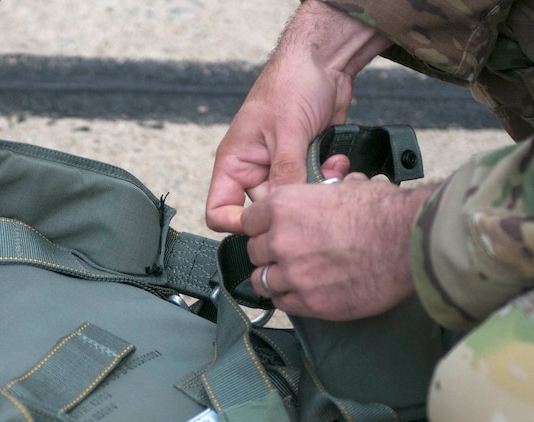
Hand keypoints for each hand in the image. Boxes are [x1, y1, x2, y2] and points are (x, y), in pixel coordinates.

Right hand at [205, 0, 388, 232]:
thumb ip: (286, 173)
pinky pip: (314, 186)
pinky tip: (338, 161)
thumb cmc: (291, 83)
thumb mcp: (287, 131)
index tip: (265, 223)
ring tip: (331, 168)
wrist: (323, 62)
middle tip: (313, 187)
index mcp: (234, 164)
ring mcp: (280, 168)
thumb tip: (284, 211)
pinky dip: (329, 178)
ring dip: (315, 189)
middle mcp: (254, 170)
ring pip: (293, 201)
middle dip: (291, 203)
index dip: (238, 223)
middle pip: (265, 211)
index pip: (219, 211)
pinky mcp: (304, 164)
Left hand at [241, 175, 437, 319]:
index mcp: (284, 206)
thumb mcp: (346, 187)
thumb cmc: (385, 211)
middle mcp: (280, 240)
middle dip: (268, 252)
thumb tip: (328, 188)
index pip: (248, 220)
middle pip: (254, 251)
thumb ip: (321, 195)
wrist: (411, 241)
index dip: (261, 226)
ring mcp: (292, 274)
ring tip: (295, 275)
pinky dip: (289, 298)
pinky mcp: (309, 302)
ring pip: (262, 280)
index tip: (270, 231)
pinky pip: (282, 303)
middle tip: (289, 253)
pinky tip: (305, 291)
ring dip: (275, 278)